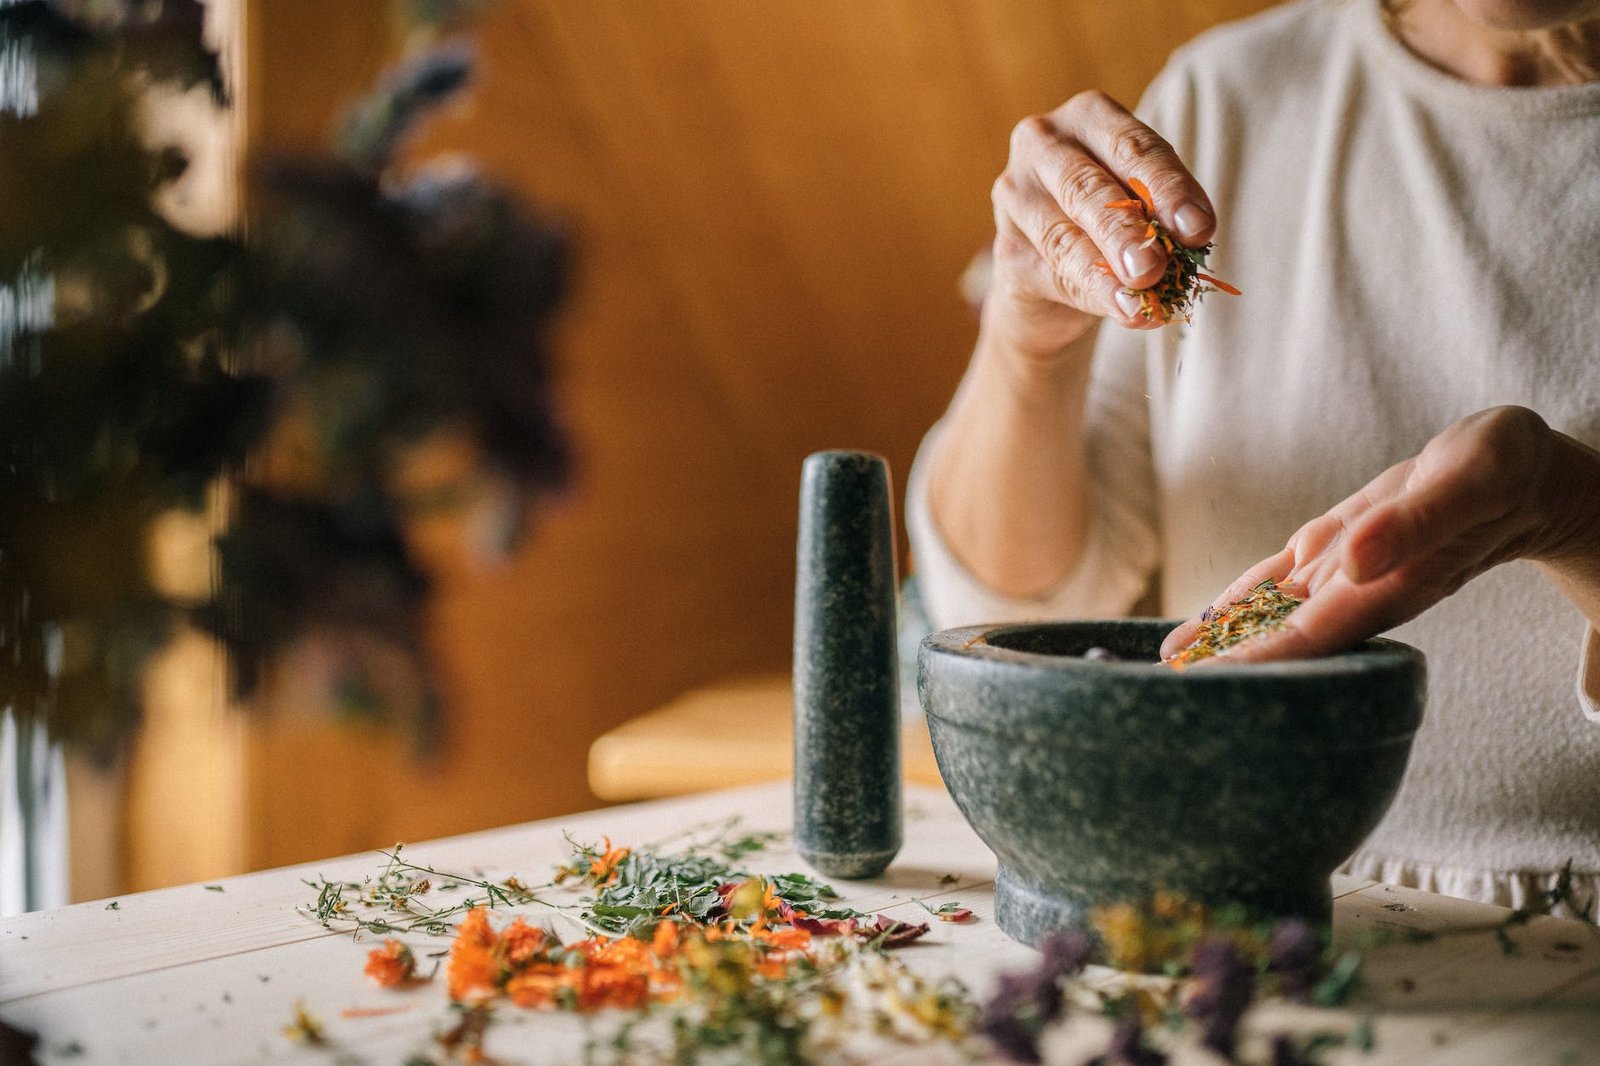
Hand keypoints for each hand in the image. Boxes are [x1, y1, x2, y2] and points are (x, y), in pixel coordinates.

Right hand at [985, 90, 1216, 360]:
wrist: (1059, 274)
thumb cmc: (1116, 219)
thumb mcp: (1147, 202)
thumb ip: (1163, 212)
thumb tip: (1189, 238)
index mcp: (1088, 117)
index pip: (1131, 147)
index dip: (1167, 188)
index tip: (1198, 229)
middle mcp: (1041, 145)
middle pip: (1086, 187)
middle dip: (1125, 230)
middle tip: (1153, 266)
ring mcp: (1014, 197)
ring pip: (1062, 236)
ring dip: (1103, 271)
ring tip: (1138, 299)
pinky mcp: (1006, 253)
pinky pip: (1052, 276)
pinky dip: (1092, 297)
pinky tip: (1123, 311)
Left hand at [1160, 406, 1599, 662]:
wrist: (1524, 473)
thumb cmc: (1506, 472)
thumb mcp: (1470, 482)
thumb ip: (1415, 524)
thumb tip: (1350, 562)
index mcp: (1386, 585)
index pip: (1309, 636)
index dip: (1258, 662)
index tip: (1206, 686)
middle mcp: (1359, 589)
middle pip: (1280, 637)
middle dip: (1226, 663)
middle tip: (1164, 688)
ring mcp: (1346, 571)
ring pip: (1272, 610)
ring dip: (1223, 636)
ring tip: (1169, 659)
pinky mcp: (1340, 545)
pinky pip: (1282, 579)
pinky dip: (1243, 598)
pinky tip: (1207, 617)